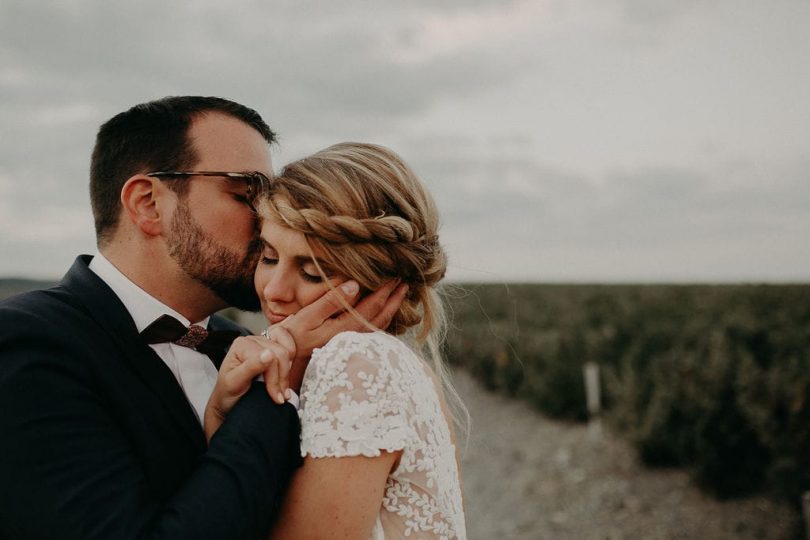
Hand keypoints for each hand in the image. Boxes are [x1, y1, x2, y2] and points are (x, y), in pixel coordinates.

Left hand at [203, 330, 295, 441]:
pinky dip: (291, 362)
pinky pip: (290, 347)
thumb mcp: (234, 383)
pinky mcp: (273, 349)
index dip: (274, 379)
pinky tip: (284, 376)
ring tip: (282, 390)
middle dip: (282, 378)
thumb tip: (268, 354)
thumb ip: (251, 367)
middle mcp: (254, 340)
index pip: (270, 357)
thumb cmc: (228, 392)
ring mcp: (265, 343)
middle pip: (281, 353)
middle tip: (279, 396)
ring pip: (288, 352)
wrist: (227, 401)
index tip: (276, 396)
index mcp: (242, 345)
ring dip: (287, 373)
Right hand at [274, 279, 408, 390]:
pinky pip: (372, 332)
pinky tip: (384, 314)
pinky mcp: (348, 347)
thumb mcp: (308, 316)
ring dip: (392, 309)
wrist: (285, 364)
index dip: (386, 290)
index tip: (396, 275)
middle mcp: (354, 337)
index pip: (373, 305)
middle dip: (395, 299)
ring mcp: (352, 343)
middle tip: (406, 283)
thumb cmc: (293, 337)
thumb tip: (355, 284)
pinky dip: (382, 320)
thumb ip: (331, 300)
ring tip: (400, 296)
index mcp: (346, 326)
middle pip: (382, 316)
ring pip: (379, 326)